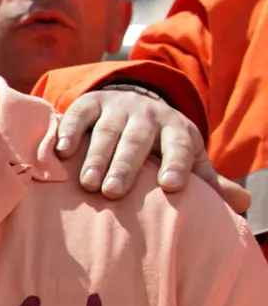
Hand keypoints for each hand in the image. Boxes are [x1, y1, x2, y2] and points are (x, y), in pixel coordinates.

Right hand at [54, 87, 248, 214]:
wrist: (133, 104)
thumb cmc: (160, 146)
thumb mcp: (186, 156)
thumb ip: (208, 180)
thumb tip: (243, 202)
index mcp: (177, 129)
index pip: (179, 145)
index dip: (176, 164)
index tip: (170, 186)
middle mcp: (148, 115)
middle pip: (138, 140)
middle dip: (125, 166)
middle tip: (112, 192)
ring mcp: (117, 107)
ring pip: (107, 130)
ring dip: (95, 156)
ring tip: (87, 183)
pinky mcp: (90, 103)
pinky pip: (78, 114)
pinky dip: (69, 131)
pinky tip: (61, 152)